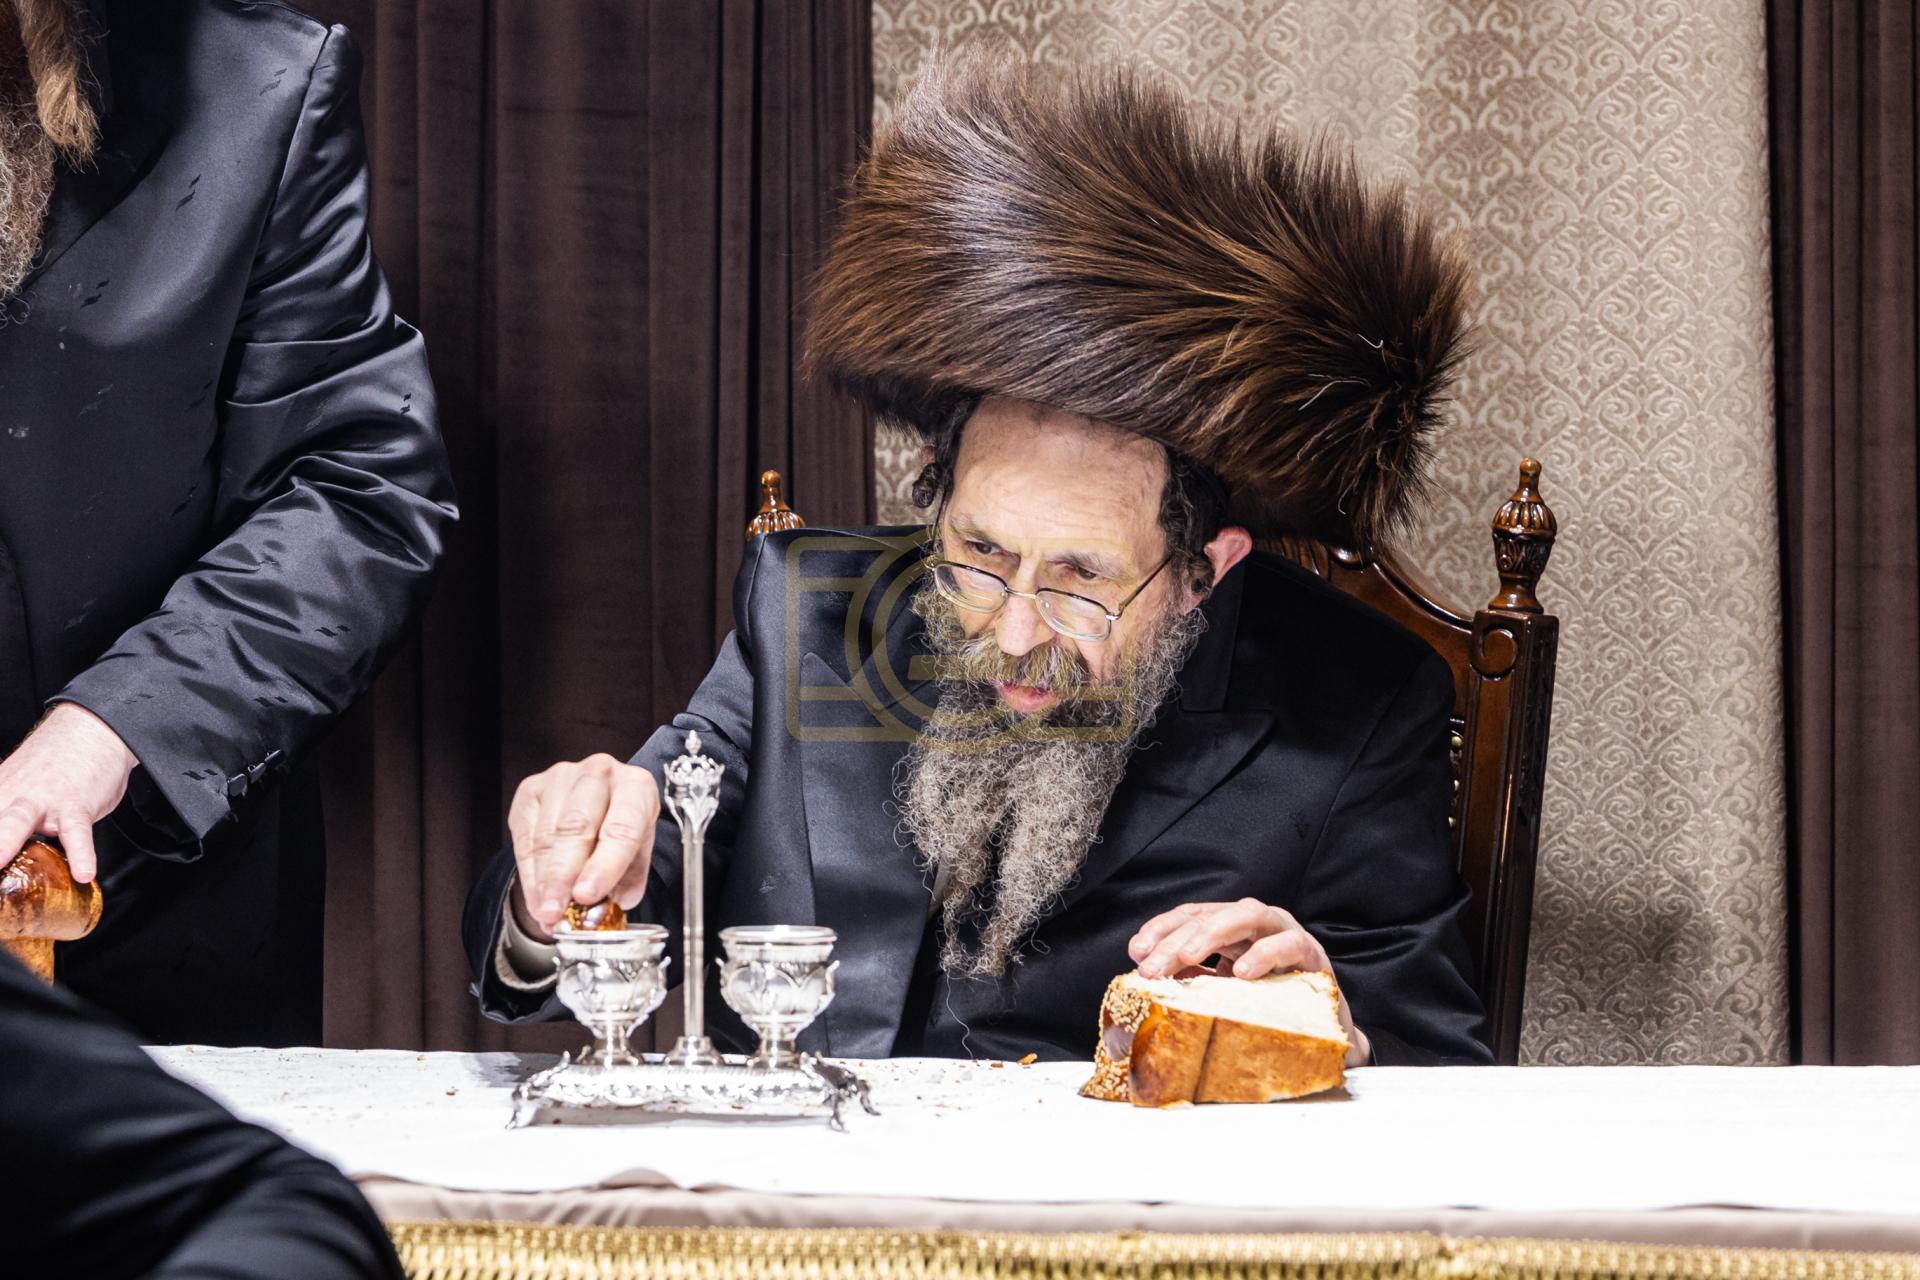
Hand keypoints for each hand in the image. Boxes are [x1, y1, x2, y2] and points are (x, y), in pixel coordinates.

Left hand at [0, 703, 140, 883]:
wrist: (88, 730)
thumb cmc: (51, 767)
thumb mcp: (10, 786)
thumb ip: (0, 819)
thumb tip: (0, 848)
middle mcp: (6, 797)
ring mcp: (41, 800)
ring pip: (17, 822)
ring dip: (3, 843)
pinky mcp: (75, 803)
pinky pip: (77, 831)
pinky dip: (81, 853)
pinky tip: (83, 872)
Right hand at [506, 753, 658, 941]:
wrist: (599, 802)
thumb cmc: (622, 828)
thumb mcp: (638, 853)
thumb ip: (627, 881)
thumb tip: (607, 908)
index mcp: (636, 786)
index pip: (621, 828)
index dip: (603, 865)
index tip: (586, 896)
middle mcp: (599, 773)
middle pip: (576, 827)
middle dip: (562, 877)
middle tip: (556, 912)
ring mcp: (561, 778)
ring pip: (546, 836)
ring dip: (543, 883)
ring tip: (548, 914)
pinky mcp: (530, 789)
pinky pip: (524, 838)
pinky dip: (529, 875)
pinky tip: (537, 899)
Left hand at [1128, 898, 1371, 1066]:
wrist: (1324, 1033)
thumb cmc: (1269, 1008)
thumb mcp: (1223, 994)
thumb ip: (1191, 983)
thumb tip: (1146, 983)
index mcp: (1230, 930)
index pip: (1190, 916)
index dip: (1160, 929)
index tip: (1136, 951)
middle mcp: (1255, 923)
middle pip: (1210, 915)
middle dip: (1176, 939)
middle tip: (1152, 966)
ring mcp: (1283, 932)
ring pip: (1248, 914)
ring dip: (1213, 932)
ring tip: (1188, 956)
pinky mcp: (1312, 952)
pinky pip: (1288, 943)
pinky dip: (1264, 954)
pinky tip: (1242, 971)